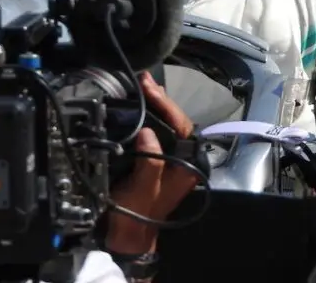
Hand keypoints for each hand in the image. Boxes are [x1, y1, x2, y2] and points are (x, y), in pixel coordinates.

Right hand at [105, 71, 198, 255]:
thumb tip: (148, 132)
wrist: (128, 235)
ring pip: (168, 125)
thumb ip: (150, 161)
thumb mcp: (143, 190)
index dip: (167, 106)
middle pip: (177, 121)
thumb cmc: (136, 215)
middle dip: (161, 100)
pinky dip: (149, 117)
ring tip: (141, 87)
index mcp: (187, 165)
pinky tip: (139, 106)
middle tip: (143, 80)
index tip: (149, 89)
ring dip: (155, 105)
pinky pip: (158, 132)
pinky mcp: (159, 159)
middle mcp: (184, 159)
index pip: (183, 126)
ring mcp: (172, 159)